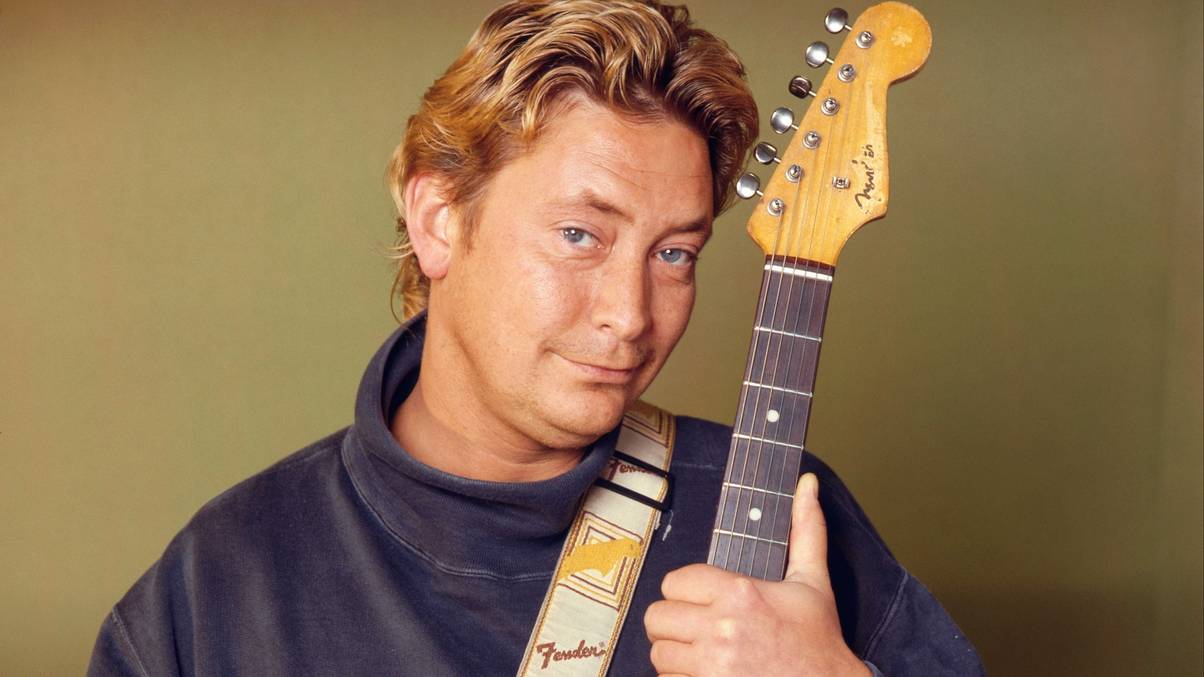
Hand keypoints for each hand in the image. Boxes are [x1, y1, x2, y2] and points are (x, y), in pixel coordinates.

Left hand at [644, 473, 868, 676]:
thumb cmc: (818, 642)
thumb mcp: (813, 583)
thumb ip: (806, 530)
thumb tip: (807, 483)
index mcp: (740, 593)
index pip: (675, 581)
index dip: (685, 590)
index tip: (701, 599)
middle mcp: (722, 628)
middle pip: (657, 616)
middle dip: (672, 621)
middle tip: (693, 626)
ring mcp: (713, 665)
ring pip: (659, 652)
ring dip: (675, 652)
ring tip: (699, 651)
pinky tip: (705, 673)